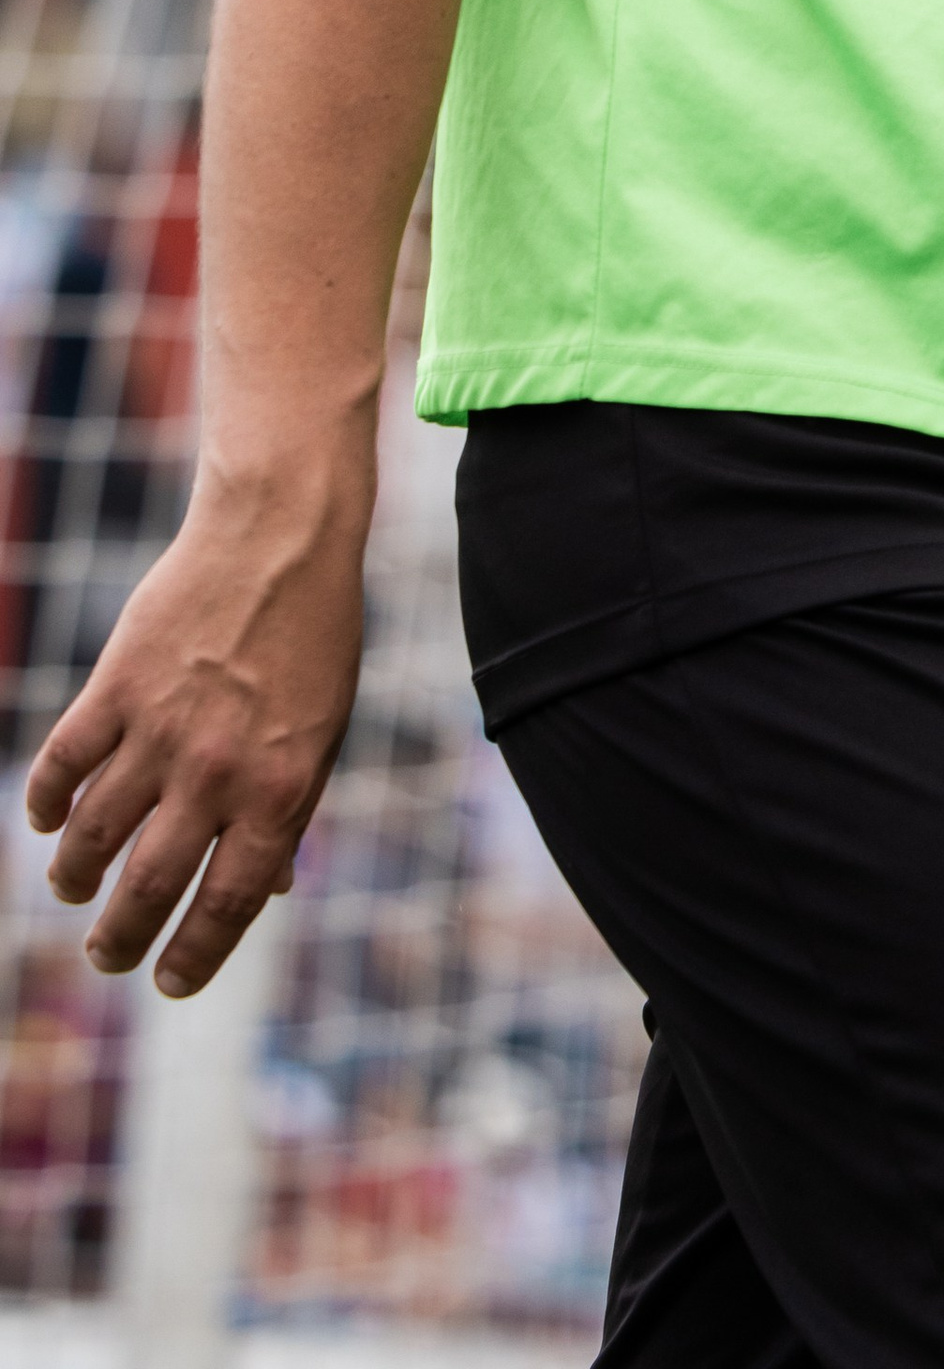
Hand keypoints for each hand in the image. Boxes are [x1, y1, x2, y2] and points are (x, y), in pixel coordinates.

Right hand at [25, 479, 367, 994]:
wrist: (279, 535)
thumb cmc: (313, 636)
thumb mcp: (325, 729)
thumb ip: (293, 810)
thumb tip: (273, 889)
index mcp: (280, 788)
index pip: (229, 903)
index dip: (194, 956)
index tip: (169, 983)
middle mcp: (217, 771)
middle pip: (150, 887)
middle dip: (121, 938)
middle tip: (106, 956)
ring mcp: (160, 730)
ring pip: (91, 836)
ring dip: (74, 877)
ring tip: (72, 889)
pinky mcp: (116, 688)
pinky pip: (61, 767)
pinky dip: (44, 803)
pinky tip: (46, 821)